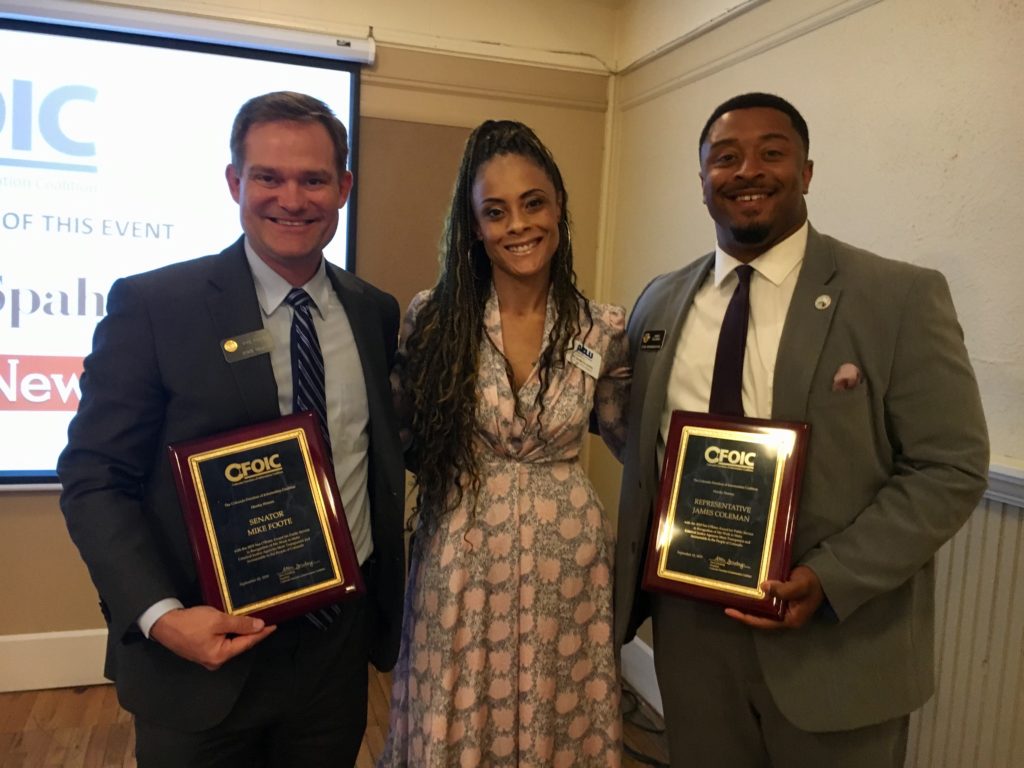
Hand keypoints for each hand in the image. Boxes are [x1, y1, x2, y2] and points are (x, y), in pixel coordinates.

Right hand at [149, 605, 274, 670]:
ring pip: (231, 642)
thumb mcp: (217, 620)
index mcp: (220, 656)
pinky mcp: (202, 649)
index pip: (247, 643)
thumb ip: (240, 624)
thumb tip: (259, 625)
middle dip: (253, 633)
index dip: (262, 633)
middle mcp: (215, 660)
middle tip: (267, 620)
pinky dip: (231, 632)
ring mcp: (208, 656)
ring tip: (255, 620)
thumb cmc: (190, 623)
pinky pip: (222, 641)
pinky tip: (237, 624)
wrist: (163, 623)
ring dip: (242, 631)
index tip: (275, 625)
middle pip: (240, 644)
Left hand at [724, 565, 824, 630]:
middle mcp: (784, 616)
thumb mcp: (800, 585)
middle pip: (760, 617)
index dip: (746, 618)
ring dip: (748, 603)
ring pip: (761, 608)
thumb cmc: (813, 582)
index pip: (764, 622)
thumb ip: (784, 589)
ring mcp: (782, 608)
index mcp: (789, 619)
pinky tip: (745, 589)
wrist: (824, 575)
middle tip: (726, 602)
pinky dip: (755, 595)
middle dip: (744, 611)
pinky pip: (765, 599)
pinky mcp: (781, 598)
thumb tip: (763, 587)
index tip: (730, 611)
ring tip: (731, 596)